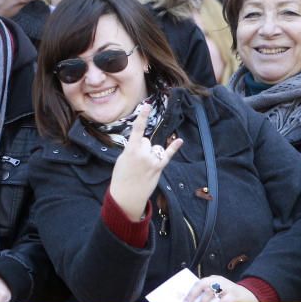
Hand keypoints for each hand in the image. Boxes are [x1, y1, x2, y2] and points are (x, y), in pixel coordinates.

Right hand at [108, 104, 182, 220]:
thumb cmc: (121, 177)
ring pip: (154, 148)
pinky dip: (173, 148)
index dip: (142, 117)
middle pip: (146, 141)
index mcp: (130, 150)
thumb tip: (141, 145)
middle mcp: (143, 153)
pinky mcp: (159, 167)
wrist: (126, 196)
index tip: (147, 106)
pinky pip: (167, 155)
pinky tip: (180, 141)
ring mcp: (152, 160)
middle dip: (142, 148)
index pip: (137, 130)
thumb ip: (132, 149)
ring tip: (142, 167)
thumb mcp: (122, 160)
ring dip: (150, 154)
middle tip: (134, 162)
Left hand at [181, 276, 258, 301]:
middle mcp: (218, 281)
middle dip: (195, 297)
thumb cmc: (230, 296)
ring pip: (212, 292)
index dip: (191, 293)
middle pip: (203, 285)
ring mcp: (227, 286)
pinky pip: (224, 301)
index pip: (199, 283)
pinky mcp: (235, 294)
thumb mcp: (218, 294)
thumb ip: (209, 299)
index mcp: (212, 280)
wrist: (250, 295)